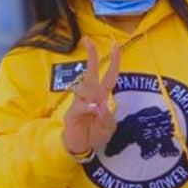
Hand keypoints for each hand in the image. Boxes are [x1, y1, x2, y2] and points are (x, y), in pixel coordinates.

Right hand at [62, 37, 119, 156]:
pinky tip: (93, 109)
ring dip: (92, 91)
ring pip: (85, 89)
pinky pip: (80, 106)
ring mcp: (80, 103)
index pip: (108, 77)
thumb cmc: (94, 134)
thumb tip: (102, 105)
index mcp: (101, 97)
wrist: (80, 147)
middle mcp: (90, 96)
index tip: (115, 46)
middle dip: (91, 57)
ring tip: (98, 106)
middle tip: (89, 41)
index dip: (113, 62)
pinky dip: (87, 107)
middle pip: (91, 74)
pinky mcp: (72, 113)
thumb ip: (108, 116)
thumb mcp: (108, 127)